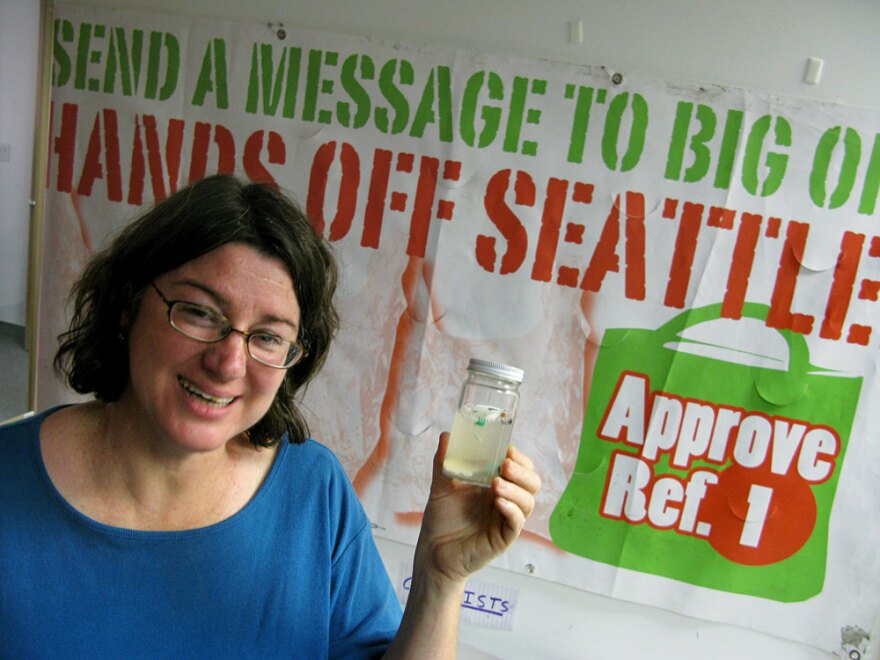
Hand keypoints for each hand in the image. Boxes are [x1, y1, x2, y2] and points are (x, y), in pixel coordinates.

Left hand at [413, 433, 540, 588]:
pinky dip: (512, 510)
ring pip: (528, 502)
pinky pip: (516, 523)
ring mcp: (506, 519)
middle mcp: (506, 500)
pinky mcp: (503, 537)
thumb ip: (444, 461)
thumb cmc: (442, 518)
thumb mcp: (441, 485)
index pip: (521, 467)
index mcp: (496, 484)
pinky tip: (498, 502)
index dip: (519, 457)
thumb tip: (446, 436)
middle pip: (532, 483)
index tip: (507, 448)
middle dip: (523, 471)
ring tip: (496, 484)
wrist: (433, 550)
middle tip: (505, 464)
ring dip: (516, 489)